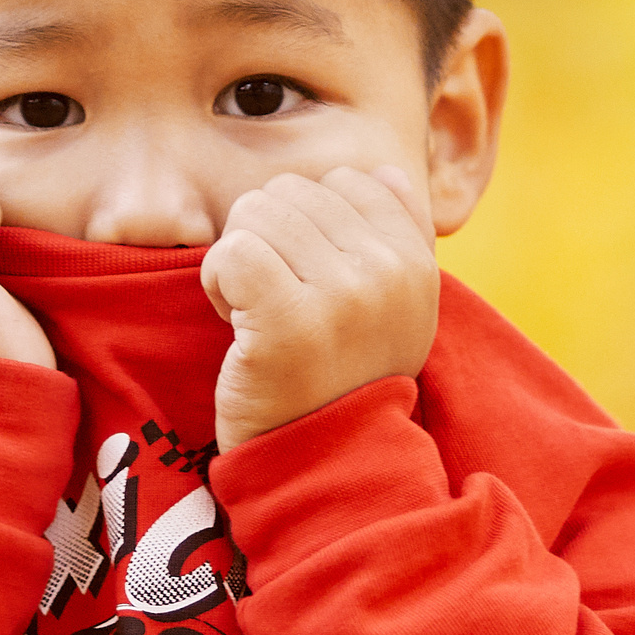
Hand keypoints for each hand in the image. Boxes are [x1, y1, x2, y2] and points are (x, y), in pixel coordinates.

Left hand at [199, 166, 437, 449]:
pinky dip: (217, 283)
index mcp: (417, 262)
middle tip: (278, 306)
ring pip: (254, 213)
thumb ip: (396, 235)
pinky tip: (236, 324)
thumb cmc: (341, 378)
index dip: (309, 226)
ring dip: (239, 263)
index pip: (343, 180)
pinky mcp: (291, 321)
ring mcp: (344, 295)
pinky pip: (232, 250)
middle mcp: (389, 272)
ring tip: (259, 315)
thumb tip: (380, 170)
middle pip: (289, 191)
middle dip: (267, 242)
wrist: (321, 464)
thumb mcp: (394, 308)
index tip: (311, 284)